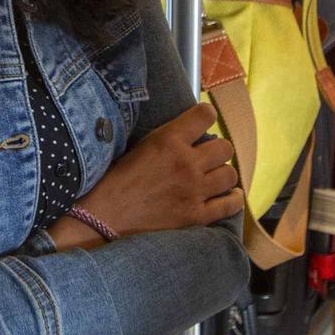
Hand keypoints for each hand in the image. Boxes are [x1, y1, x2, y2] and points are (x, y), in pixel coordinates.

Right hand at [55, 102, 240, 247]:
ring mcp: (194, 191)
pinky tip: (228, 195)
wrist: (103, 218)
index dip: (206, 117)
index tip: (203, 124)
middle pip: (224, 147)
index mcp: (169, 140)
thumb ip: (167, 139)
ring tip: (214, 177)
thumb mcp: (138, 146)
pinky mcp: (196, 216)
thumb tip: (188, 134)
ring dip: (223, 174)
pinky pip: (230, 204)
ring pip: (230, 174)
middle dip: (217, 151)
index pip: (205, 115)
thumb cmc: (114, 181)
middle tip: (207, 158)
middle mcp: (187, 163)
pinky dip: (232, 199)